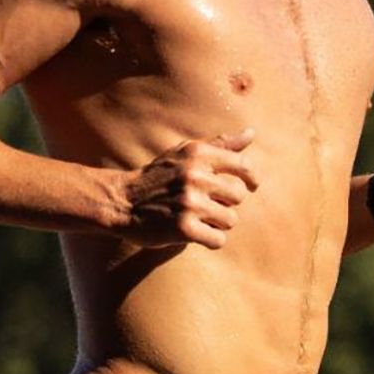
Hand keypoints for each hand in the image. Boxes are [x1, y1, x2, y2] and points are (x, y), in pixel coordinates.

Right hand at [120, 129, 257, 249]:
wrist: (122, 201)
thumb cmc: (158, 177)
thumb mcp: (184, 154)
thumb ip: (219, 144)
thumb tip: (251, 133)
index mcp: (198, 154)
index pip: (244, 165)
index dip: (252, 179)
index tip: (251, 186)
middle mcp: (195, 175)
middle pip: (239, 196)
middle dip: (227, 203)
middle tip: (207, 205)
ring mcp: (189, 202)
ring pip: (231, 220)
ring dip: (217, 223)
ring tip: (198, 218)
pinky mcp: (183, 228)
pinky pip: (218, 240)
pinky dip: (210, 240)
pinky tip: (195, 233)